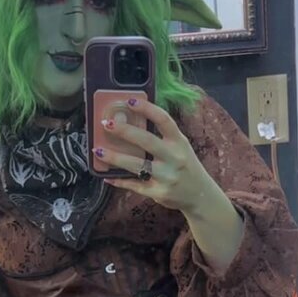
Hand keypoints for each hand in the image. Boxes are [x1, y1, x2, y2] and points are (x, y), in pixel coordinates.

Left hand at [93, 97, 216, 214]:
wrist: (200, 195)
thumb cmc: (186, 166)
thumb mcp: (181, 147)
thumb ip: (163, 136)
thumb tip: (133, 122)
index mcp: (179, 142)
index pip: (164, 120)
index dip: (147, 109)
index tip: (130, 101)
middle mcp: (174, 158)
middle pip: (146, 141)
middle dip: (124, 131)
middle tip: (106, 124)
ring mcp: (166, 177)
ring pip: (136, 165)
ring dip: (115, 157)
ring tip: (98, 150)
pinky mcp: (158, 193)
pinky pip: (135, 185)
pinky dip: (119, 181)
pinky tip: (107, 176)